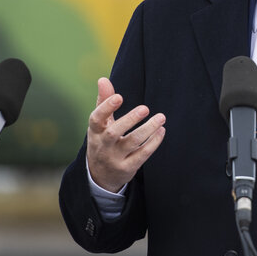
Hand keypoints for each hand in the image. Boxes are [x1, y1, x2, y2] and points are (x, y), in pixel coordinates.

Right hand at [85, 78, 165, 192]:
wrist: (100, 176)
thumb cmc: (102, 141)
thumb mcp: (100, 124)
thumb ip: (103, 101)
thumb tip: (103, 79)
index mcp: (95, 131)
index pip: (96, 119)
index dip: (106, 107)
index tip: (119, 96)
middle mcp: (103, 145)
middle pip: (114, 133)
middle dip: (130, 120)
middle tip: (145, 108)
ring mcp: (115, 158)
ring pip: (132, 143)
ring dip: (148, 130)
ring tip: (161, 117)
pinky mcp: (127, 168)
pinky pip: (142, 154)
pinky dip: (153, 142)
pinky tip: (161, 130)